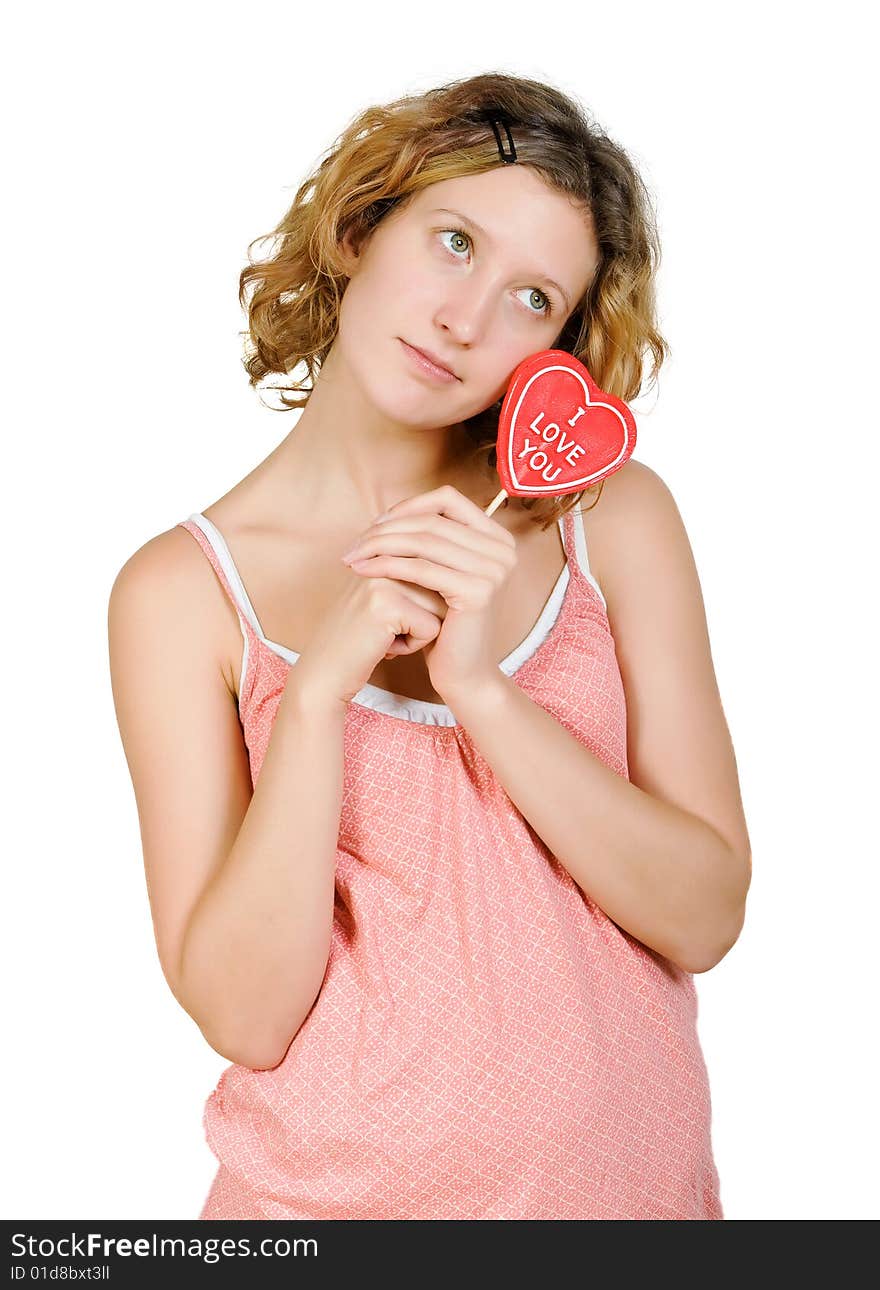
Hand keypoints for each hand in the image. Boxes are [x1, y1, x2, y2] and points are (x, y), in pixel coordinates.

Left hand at [341, 484, 517, 698]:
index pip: (447, 499)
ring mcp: (494, 569)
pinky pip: (421, 568)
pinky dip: (387, 565)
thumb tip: (388, 513)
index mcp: (498, 538)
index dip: (408, 506)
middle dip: (385, 529)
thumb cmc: (446, 626)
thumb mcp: (441, 574)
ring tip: (352, 557)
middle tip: (354, 544)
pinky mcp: (479, 591)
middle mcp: (503, 549)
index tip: (376, 525)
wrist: (464, 674)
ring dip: (380, 545)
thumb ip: (429, 541)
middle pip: (431, 520)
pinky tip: (363, 571)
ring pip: (423, 541)